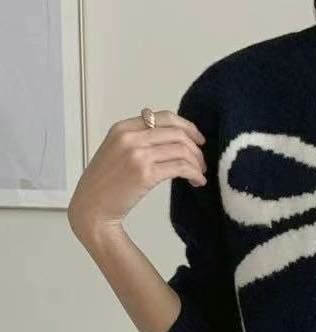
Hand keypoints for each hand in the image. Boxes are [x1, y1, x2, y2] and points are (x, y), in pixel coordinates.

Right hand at [67, 108, 207, 240]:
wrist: (92, 208)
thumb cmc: (105, 184)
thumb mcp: (116, 151)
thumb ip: (137, 140)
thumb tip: (170, 137)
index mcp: (123, 128)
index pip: (163, 117)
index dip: (187, 126)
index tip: (198, 140)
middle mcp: (130, 137)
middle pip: (177, 133)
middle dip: (196, 147)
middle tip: (202, 162)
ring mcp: (138, 155)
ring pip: (182, 149)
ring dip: (197, 163)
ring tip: (199, 174)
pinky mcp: (146, 174)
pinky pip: (181, 167)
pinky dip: (194, 174)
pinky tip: (197, 182)